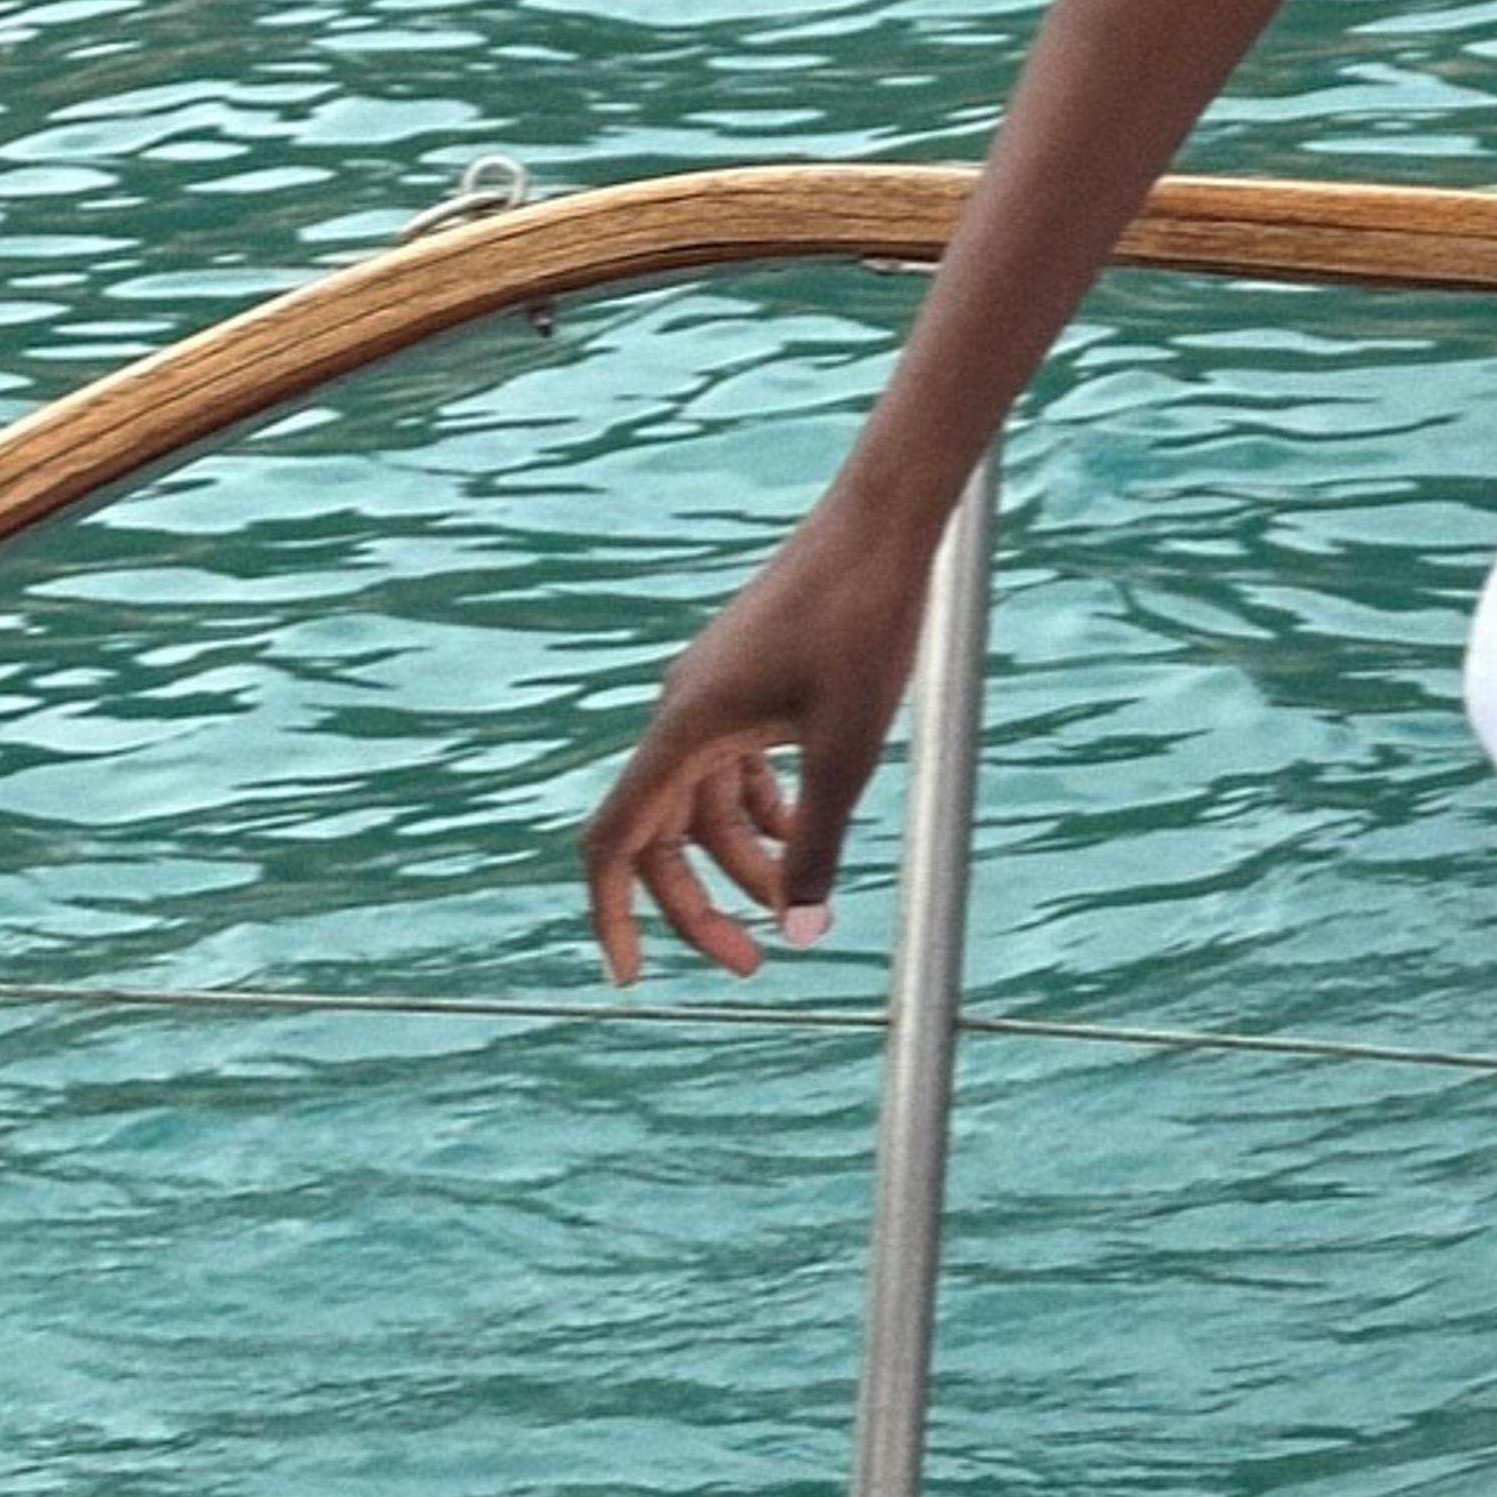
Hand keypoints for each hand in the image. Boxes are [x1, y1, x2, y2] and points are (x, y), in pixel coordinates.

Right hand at [580, 517, 931, 983]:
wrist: (884, 521)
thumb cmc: (864, 622)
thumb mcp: (848, 751)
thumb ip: (818, 845)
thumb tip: (801, 933)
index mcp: (684, 732)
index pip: (613, 844)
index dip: (612, 915)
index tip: (632, 975)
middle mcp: (683, 713)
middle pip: (661, 836)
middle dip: (698, 905)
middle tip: (756, 959)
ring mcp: (713, 692)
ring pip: (705, 802)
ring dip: (742, 858)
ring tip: (797, 898)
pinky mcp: (747, 676)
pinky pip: (734, 762)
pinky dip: (762, 807)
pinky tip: (807, 826)